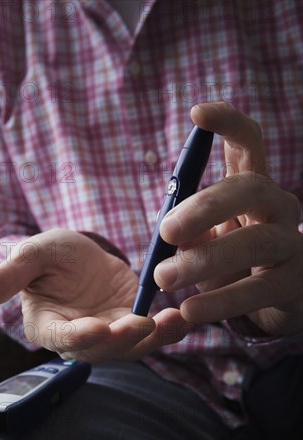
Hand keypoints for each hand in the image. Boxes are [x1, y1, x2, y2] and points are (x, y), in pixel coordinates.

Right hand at [0, 229, 186, 360]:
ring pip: (131, 346)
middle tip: (143, 324)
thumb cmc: (51, 256)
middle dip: (122, 339)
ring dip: (154, 337)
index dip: (79, 336)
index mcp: (49, 325)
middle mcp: (80, 337)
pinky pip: (152, 332)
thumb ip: (8, 275)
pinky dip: (169, 328)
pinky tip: (185, 316)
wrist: (80, 257)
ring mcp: (109, 333)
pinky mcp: (133, 323)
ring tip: (174, 321)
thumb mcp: (33, 255)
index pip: (61, 337)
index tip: (97, 327)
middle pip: (102, 348)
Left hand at [154, 102, 302, 335]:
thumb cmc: (236, 261)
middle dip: (206, 205)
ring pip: (256, 241)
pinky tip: (190, 311)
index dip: (228, 124)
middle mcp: (278, 209)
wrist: (279, 300)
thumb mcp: (210, 239)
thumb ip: (189, 230)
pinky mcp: (293, 285)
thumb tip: (166, 229)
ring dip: (206, 259)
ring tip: (165, 277)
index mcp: (253, 190)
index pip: (249, 145)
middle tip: (166, 230)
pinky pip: (257, 290)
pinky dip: (220, 302)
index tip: (197, 113)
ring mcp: (291, 245)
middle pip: (251, 188)